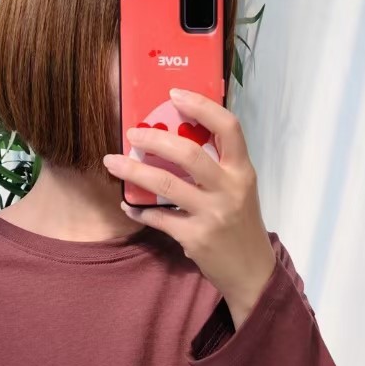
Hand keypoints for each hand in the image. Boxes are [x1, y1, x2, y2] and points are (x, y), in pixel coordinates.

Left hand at [101, 87, 276, 326]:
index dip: (201, 106)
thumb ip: (217, 166)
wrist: (251, 271)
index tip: (174, 94)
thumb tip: (176, 138)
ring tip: (113, 162)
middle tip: (132, 133)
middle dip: (155, 139)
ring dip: (134, 171)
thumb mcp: (239, 190)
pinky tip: (128, 205)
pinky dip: (139, 210)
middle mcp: (229, 189)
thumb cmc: (241, 225)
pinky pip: (159, 217)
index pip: (228, 127)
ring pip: (166, 184)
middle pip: (189, 153)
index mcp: (242, 171)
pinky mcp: (196, 238)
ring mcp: (212, 214)